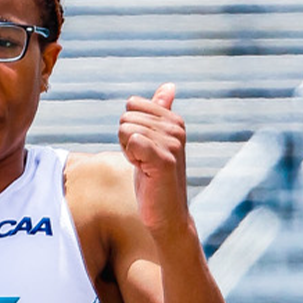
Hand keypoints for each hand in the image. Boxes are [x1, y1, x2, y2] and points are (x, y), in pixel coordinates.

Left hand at [118, 83, 190, 233]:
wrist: (166, 216)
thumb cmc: (155, 180)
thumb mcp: (156, 142)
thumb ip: (160, 112)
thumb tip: (169, 86)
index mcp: (174, 120)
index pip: (132, 104)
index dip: (129, 129)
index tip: (143, 149)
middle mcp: (176, 128)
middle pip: (126, 117)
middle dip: (126, 142)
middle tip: (143, 162)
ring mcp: (172, 143)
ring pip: (125, 130)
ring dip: (128, 153)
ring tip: (145, 168)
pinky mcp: (164, 160)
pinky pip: (132, 141)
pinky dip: (131, 158)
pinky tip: (144, 172)